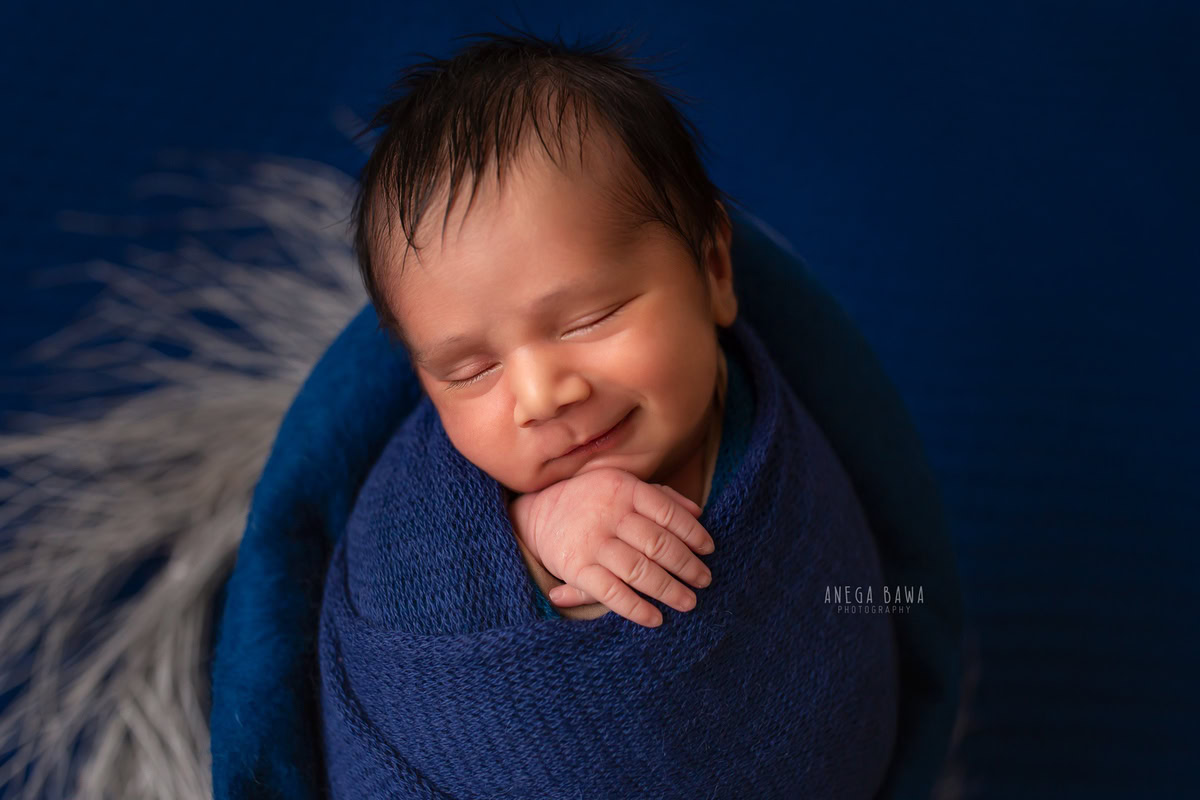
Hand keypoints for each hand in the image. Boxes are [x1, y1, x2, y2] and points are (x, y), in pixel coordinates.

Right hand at [508, 467, 714, 626]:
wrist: (538, 514)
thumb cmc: (592, 501)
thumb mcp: (621, 486)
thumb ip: (660, 496)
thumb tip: (698, 513)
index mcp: (624, 488)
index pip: (668, 513)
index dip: (693, 534)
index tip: (709, 550)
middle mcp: (609, 514)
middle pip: (658, 544)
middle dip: (687, 566)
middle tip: (704, 579)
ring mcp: (592, 543)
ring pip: (640, 571)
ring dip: (670, 590)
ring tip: (689, 601)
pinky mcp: (576, 568)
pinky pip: (612, 593)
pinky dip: (637, 609)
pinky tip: (656, 618)